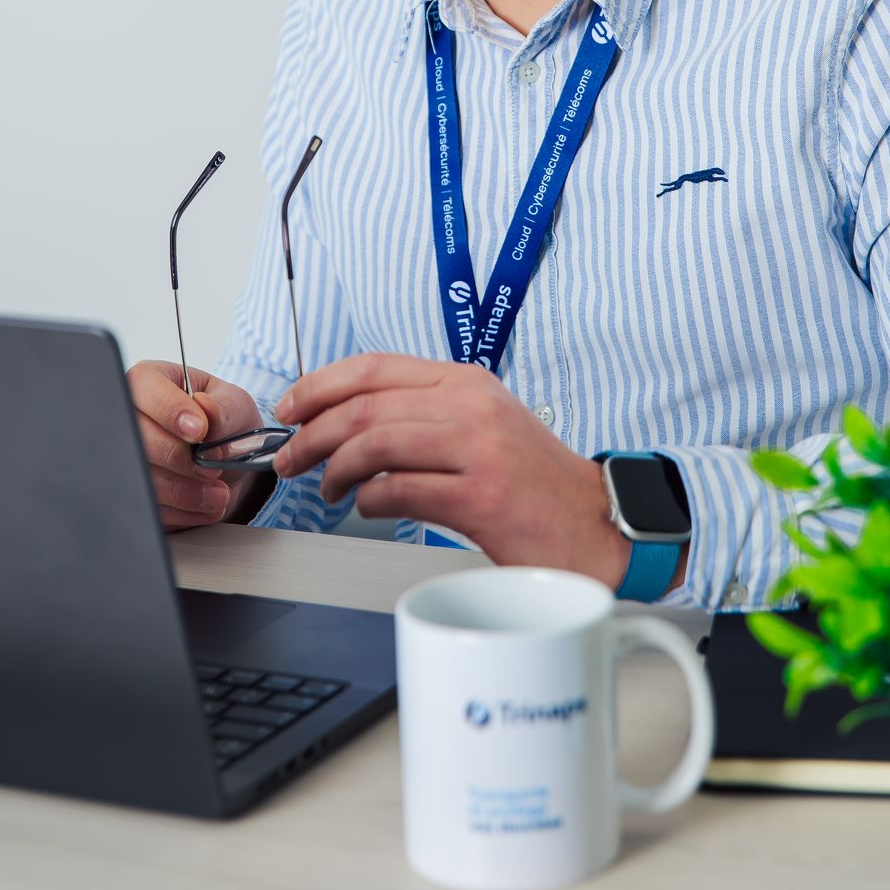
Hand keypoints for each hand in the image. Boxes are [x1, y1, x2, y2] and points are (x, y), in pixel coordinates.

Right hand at [126, 358, 261, 532]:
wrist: (228, 462)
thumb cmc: (225, 421)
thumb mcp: (235, 406)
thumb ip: (224, 409)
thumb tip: (206, 410)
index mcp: (151, 381)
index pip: (145, 387)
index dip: (171, 410)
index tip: (200, 431)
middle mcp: (130, 416)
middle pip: (138, 439)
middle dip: (180, 459)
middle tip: (213, 467)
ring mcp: (126, 456)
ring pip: (142, 477)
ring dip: (185, 492)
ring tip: (218, 493)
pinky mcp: (133, 490)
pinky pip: (148, 506)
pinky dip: (182, 511)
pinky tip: (204, 505)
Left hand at [271, 353, 631, 587]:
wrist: (597, 523)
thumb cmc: (534, 483)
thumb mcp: (482, 426)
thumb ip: (426, 415)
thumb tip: (350, 424)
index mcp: (465, 382)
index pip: (374, 366)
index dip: (320, 384)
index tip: (292, 406)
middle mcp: (470, 405)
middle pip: (365, 404)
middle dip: (313, 432)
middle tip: (292, 458)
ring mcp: (477, 448)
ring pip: (375, 442)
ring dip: (335, 469)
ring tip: (327, 489)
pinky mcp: (481, 496)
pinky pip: (400, 490)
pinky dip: (369, 500)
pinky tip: (366, 507)